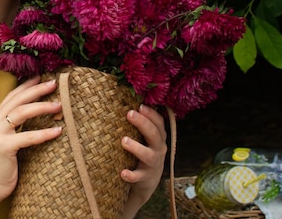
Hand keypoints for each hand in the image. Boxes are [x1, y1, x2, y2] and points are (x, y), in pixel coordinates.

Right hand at [0, 77, 62, 201]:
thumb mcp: (8, 139)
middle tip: (54, 83)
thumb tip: (36, 112)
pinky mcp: (4, 147)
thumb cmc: (3, 163)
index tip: (42, 76)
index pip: (12, 96)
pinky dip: (44, 133)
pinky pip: (27, 136)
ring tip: (58, 105)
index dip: (26, 85)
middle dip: (36, 90)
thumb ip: (16, 125)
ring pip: (21, 113)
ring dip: (42, 107)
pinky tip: (58, 131)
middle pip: (17, 100)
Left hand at [120, 104, 166, 218]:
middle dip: (143, 124)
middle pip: (154, 135)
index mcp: (158, 138)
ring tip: (123, 141)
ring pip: (148, 156)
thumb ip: (140, 125)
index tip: (140, 106)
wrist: (147, 182)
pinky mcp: (145, 178)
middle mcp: (158, 149)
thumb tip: (122, 99)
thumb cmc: (143, 153)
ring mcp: (153, 164)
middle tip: (129, 114)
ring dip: (137, 148)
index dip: (151, 114)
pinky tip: (122, 172)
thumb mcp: (145, 139)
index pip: (159, 123)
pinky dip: (131, 175)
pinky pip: (139, 177)